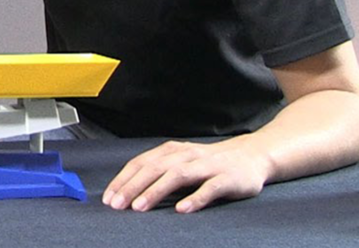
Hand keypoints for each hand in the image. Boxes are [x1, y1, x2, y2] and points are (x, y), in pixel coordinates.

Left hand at [102, 137, 270, 212]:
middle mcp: (186, 155)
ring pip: (177, 176)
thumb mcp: (181, 162)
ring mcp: (207, 166)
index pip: (141, 163)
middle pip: (154, 168)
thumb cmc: (209, 164)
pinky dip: (194, 198)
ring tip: (139, 207)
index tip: (109, 198)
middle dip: (132, 186)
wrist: (252, 156)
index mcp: (171, 151)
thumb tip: (128, 190)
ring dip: (156, 191)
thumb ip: (159, 172)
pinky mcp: (228, 179)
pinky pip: (209, 189)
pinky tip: (181, 209)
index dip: (123, 180)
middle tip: (117, 205)